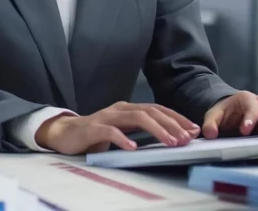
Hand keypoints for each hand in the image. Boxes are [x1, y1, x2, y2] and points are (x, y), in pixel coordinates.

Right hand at [35, 102, 200, 154]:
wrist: (64, 134)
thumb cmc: (95, 135)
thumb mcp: (122, 131)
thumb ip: (139, 131)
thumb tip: (169, 138)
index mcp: (128, 109)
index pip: (157, 109)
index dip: (176, 118)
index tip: (193, 129)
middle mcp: (119, 109)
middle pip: (150, 111)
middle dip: (172, 124)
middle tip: (187, 137)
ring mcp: (106, 117)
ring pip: (136, 118)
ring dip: (156, 129)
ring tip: (170, 142)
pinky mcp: (93, 128)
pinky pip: (111, 132)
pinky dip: (123, 139)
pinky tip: (133, 147)